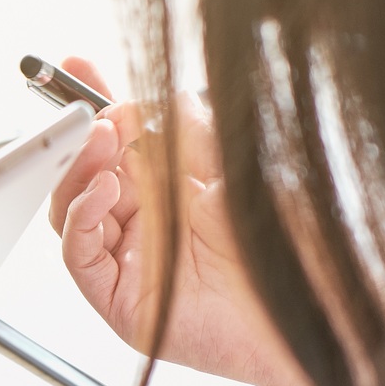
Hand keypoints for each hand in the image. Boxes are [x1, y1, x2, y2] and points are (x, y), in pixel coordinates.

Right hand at [48, 57, 330, 385]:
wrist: (314, 316)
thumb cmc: (289, 255)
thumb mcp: (236, 170)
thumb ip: (191, 132)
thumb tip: (152, 97)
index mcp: (165, 193)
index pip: (114, 144)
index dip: (93, 107)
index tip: (79, 69)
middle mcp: (140, 227)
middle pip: (83, 173)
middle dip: (79, 135)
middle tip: (91, 109)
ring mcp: (127, 264)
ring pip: (70, 210)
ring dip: (78, 169)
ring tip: (100, 139)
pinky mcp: (120, 301)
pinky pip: (78, 256)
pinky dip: (80, 217)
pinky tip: (105, 189)